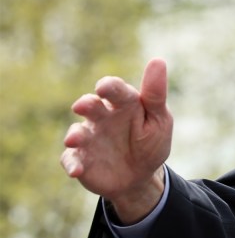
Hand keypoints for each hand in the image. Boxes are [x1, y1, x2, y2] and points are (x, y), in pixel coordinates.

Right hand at [62, 58, 172, 223]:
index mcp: (123, 104)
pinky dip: (72, 164)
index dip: (108, 87)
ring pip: (77, 132)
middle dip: (86, 104)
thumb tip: (158, 61)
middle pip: (90, 105)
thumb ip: (155, 95)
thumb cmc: (150, 142)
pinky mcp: (81, 160)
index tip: (104, 88)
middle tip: (83, 106)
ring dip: (75, 135)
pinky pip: (72, 159)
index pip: (114, 89)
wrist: (141, 176)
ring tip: (74, 140)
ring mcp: (89, 138)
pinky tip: (76, 170)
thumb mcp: (159, 119)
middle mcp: (102, 118)